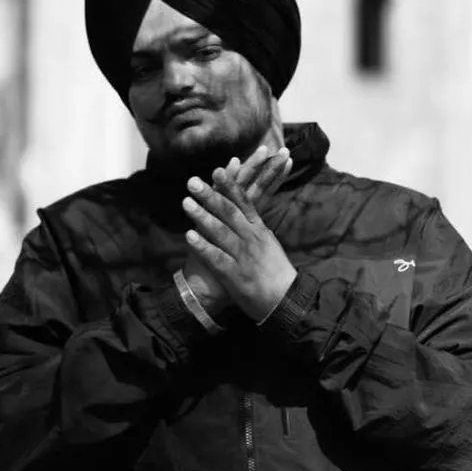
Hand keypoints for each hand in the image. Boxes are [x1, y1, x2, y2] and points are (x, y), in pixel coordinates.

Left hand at [182, 164, 296, 322]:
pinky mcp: (234, 274)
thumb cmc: (276, 271)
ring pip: (220, 231)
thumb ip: (254, 225)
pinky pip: (216, 257)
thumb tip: (244, 208)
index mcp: (259, 229)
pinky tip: (188, 236)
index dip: (230, 186)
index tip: (219, 169)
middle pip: (228, 212)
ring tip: (186, 202)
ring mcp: (242, 255)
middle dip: (210, 195)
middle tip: (192, 181)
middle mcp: (251, 238)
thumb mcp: (268, 242)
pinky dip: (202, 246)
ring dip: (202, 216)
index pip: (244, 202)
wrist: (285, 301)